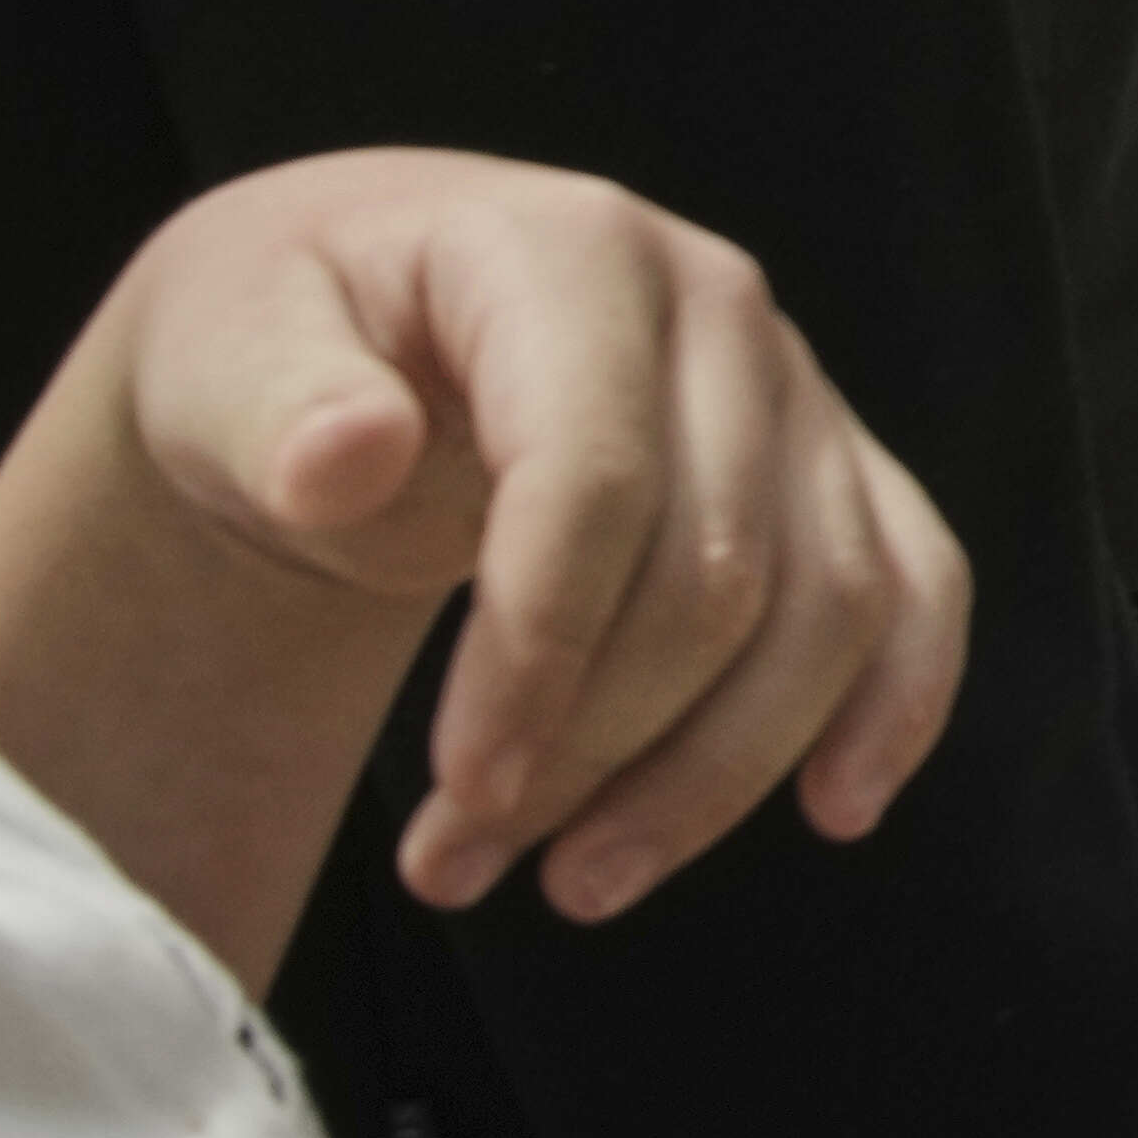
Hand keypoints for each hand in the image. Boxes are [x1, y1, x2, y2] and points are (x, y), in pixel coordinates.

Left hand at [84, 152, 970, 926]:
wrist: (350, 327)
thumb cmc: (281, 342)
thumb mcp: (221, 351)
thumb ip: (275, 402)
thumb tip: (345, 457)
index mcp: (571, 252)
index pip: (597, 473)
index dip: (541, 652)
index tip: (458, 792)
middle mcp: (717, 304)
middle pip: (719, 566)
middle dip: (597, 748)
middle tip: (456, 863)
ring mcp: (791, 384)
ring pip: (831, 603)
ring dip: (713, 775)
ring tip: (574, 884)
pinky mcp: (828, 464)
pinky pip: (916, 582)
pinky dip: (897, 703)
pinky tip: (833, 807)